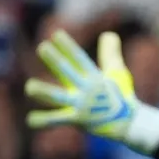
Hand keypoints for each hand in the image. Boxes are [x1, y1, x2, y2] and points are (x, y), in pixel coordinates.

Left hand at [24, 30, 140, 141]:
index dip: (68, 47)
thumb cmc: (121, 96)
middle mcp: (87, 90)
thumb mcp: (118, 73)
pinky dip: (45, 121)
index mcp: (94, 77)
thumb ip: (110, 53)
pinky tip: (30, 120)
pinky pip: (58, 121)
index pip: (79, 59)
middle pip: (68, 73)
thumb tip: (109, 34)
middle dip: (56, 61)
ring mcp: (82, 106)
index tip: (57, 34)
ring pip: (59, 98)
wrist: (128, 124)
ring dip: (44, 93)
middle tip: (42, 48)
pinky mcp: (78, 120)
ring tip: (29, 88)